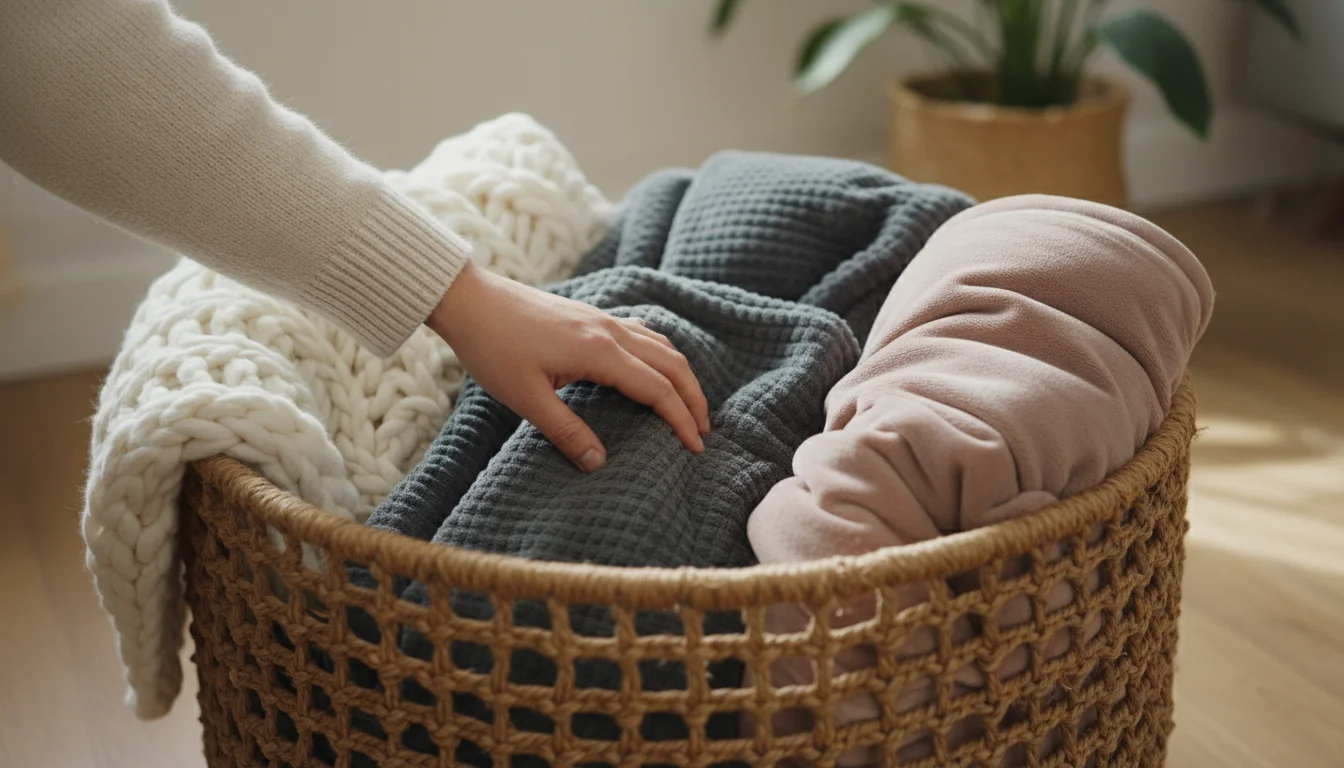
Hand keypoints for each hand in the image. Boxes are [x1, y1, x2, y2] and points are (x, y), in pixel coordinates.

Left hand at [427, 263, 709, 471]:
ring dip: (680, 375)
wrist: (470, 301)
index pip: (658, 390)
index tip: (695, 449)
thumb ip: (566, 432)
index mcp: (600, 352)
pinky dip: (660, 355)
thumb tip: (599, 464)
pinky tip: (654, 367)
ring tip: (688, 405)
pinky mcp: (590, 316)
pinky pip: (641, 333)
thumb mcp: (526, 399)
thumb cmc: (492, 348)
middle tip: (703, 432)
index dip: (681, 420)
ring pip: (660, 345)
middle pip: (671, 364)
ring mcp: (602, 319)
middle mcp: (609, 331)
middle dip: (693, 398)